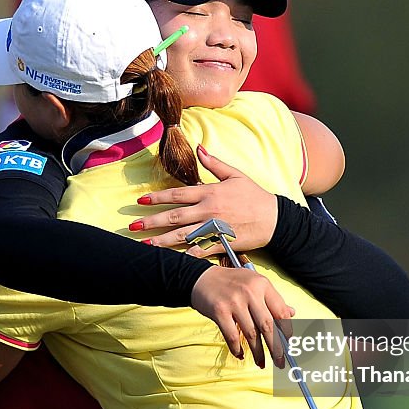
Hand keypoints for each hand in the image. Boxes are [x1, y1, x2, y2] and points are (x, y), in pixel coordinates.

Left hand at [133, 146, 277, 255]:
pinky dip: (186, 256)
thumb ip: (214, 163)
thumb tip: (198, 148)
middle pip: (174, 216)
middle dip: (152, 220)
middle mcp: (208, 211)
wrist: (274, 219)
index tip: (140, 200)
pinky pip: (200, 251)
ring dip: (162, 240)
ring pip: (182, 235)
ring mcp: (214, 228)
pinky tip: (172, 260)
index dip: (157, 197)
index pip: (177, 194)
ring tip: (145, 244)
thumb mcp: (235, 175)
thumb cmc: (255, 196)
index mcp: (210, 193)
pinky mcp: (221, 243)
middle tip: (134, 225)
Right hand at [191, 265, 293, 368]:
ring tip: (261, 363)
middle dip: (276, 348)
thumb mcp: (254, 283)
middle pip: (268, 326)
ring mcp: (234, 302)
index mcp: (262, 284)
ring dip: (257, 352)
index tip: (288, 344)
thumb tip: (291, 313)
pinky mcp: (219, 311)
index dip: (287, 331)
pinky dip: (237, 348)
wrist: (201, 278)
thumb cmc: (231, 282)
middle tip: (280, 362)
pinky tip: (241, 354)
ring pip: (251, 334)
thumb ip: (272, 298)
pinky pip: (232, 336)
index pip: (280, 312)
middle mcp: (250, 292)